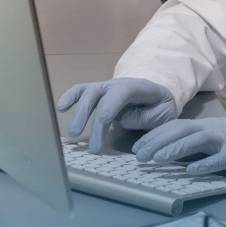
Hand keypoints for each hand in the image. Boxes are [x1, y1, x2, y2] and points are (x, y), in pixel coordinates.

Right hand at [57, 77, 177, 153]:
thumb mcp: (165, 113)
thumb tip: (124, 119)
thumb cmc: (161, 105)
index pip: (119, 94)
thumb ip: (147, 117)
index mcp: (137, 87)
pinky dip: (70, 97)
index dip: (108, 109)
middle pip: (98, 95)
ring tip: (72, 134)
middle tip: (87, 142)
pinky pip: (81, 91)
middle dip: (89, 117)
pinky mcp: (98, 92)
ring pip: (87, 92)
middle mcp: (117, 84)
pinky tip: (61, 108)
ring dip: (78, 112)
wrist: (159, 93)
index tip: (101, 125)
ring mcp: (106, 87)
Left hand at [133, 118, 225, 177]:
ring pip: (196, 140)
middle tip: (138, 155)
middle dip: (156, 141)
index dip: (155, 135)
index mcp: (208, 126)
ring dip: (173, 149)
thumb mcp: (222, 140)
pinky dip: (204, 165)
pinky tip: (190, 172)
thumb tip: (174, 156)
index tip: (137, 146)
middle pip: (180, 130)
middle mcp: (214, 130)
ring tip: (156, 160)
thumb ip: (201, 146)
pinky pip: (219, 159)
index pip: (176, 126)